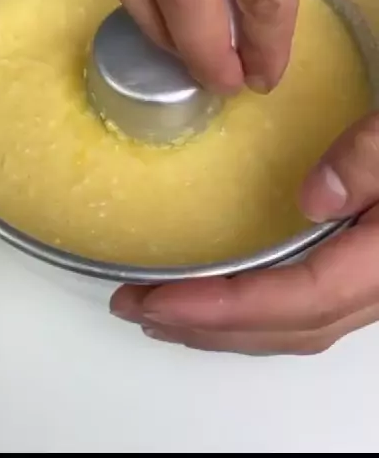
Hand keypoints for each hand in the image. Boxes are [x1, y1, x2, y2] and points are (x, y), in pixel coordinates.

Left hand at [111, 115, 378, 354]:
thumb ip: (369, 160)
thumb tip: (311, 199)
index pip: (295, 299)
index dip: (222, 309)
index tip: (156, 299)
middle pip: (285, 328)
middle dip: (204, 326)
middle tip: (136, 304)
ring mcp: (376, 288)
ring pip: (295, 330)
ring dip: (224, 328)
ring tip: (164, 313)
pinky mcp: (367, 274)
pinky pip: (305, 313)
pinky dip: (255, 315)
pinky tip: (228, 302)